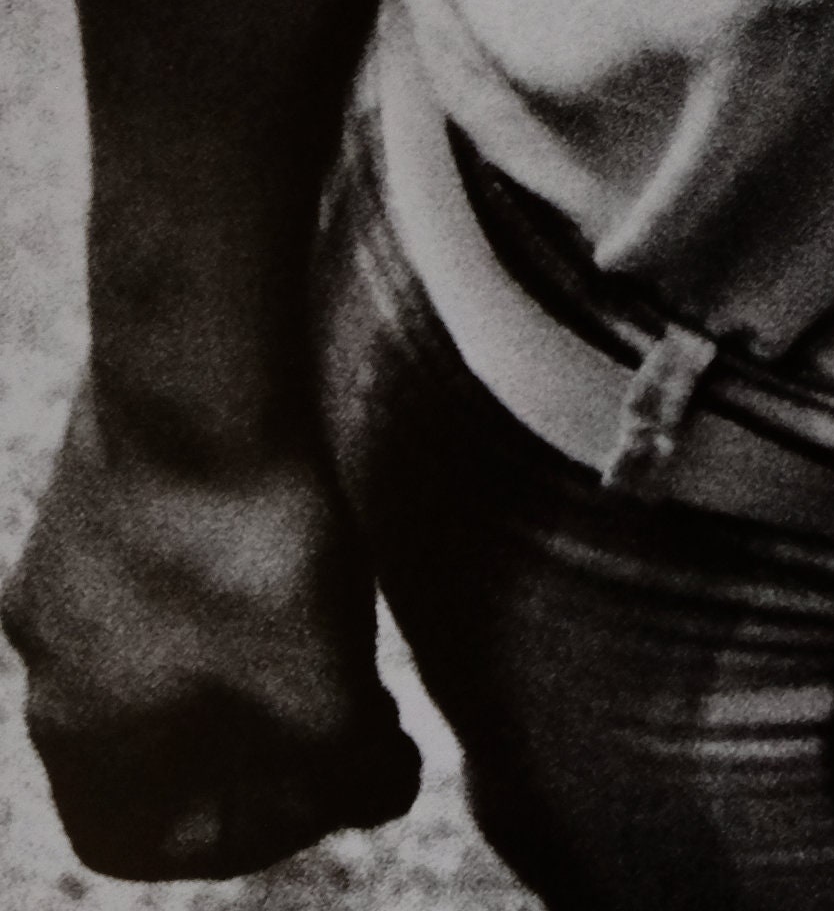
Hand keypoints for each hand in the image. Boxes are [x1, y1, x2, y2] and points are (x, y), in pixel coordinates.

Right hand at [2, 376, 420, 879]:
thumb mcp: (320, 694)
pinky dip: (222, 593)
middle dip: (255, 748)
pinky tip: (296, 558)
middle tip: (350, 715)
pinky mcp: (93, 500)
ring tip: (335, 636)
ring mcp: (61, 577)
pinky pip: (154, 577)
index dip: (247, 835)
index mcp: (79, 737)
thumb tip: (382, 797)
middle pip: (149, 749)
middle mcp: (48, 667)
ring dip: (243, 669)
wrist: (195, 396)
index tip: (330, 793)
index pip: (143, 840)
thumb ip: (348, 770)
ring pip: (151, 658)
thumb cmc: (248, 556)